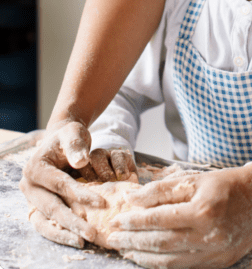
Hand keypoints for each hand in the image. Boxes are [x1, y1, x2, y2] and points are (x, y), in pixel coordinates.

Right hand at [20, 121, 135, 247]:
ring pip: (47, 221)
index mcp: (35, 168)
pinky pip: (47, 225)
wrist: (62, 142)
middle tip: (93, 232)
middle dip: (73, 221)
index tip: (101, 202)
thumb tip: (81, 161)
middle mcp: (29, 186)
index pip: (60, 184)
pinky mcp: (38, 207)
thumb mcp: (73, 133)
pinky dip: (61, 233)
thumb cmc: (69, 136)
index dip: (80, 194)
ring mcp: (32, 199)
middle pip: (52, 207)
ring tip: (85, 240)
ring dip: (66, 232)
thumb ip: (76, 145)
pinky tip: (77, 239)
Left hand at [107, 164, 251, 268]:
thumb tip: (133, 200)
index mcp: (203, 211)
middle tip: (113, 238)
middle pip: (161, 243)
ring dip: (144, 257)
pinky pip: (184, 267)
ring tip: (125, 250)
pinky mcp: (220, 263)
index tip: (117, 219)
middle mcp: (210, 236)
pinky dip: (163, 264)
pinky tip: (149, 257)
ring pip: (170, 262)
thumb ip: (163, 189)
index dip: (135, 221)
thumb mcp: (195, 178)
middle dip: (133, 241)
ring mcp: (216, 253)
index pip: (159, 219)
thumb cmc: (228, 183)